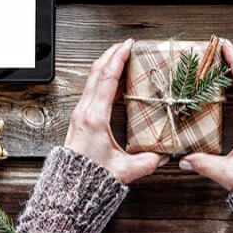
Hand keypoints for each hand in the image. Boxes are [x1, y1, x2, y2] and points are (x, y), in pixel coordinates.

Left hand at [65, 39, 168, 183]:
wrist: (68, 187)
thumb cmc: (89, 177)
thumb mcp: (123, 169)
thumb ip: (147, 162)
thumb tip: (164, 155)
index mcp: (94, 117)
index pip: (107, 78)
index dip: (118, 58)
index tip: (128, 45)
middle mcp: (84, 111)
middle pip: (97, 71)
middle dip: (112, 54)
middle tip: (127, 45)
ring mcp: (79, 113)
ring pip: (92, 79)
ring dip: (106, 65)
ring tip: (122, 58)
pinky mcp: (79, 118)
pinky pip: (92, 90)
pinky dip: (103, 79)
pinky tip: (115, 81)